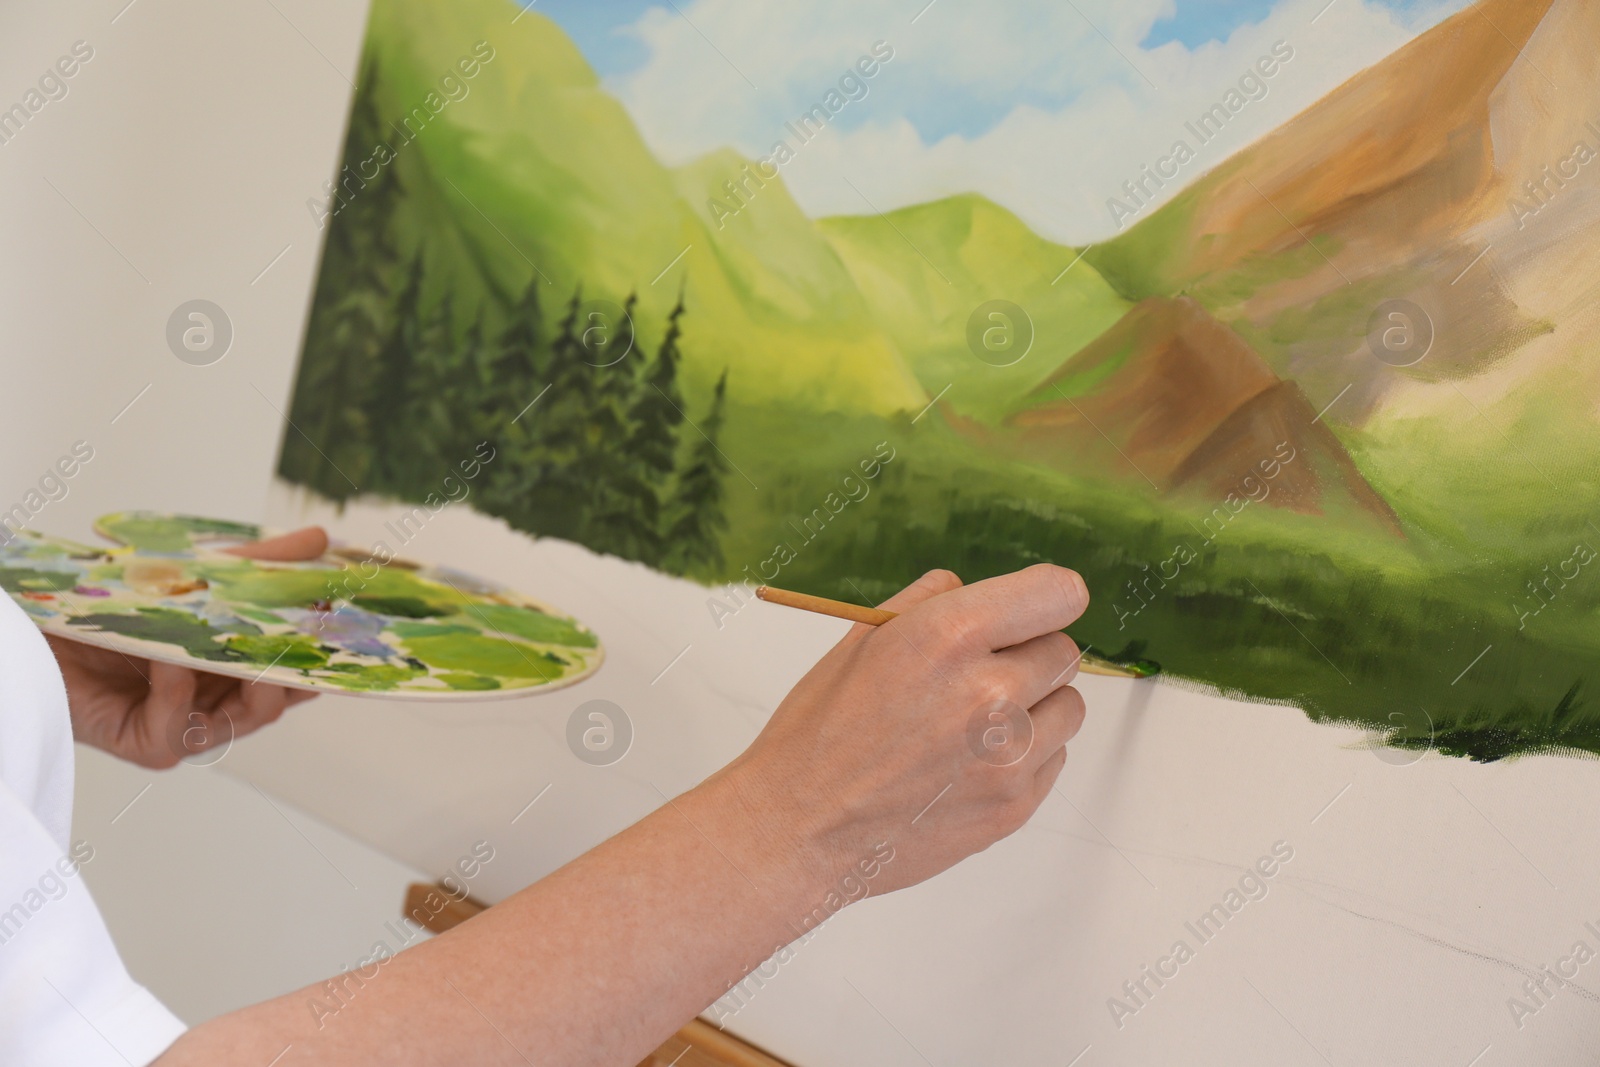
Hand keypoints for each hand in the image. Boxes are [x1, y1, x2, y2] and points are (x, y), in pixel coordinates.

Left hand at [49, 527, 329, 768]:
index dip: (320, 660)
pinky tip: (173, 658)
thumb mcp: (201, 577)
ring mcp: (184, 728)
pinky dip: (178, 692)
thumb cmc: (120, 609)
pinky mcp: (147, 743)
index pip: (291, 676)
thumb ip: (260, 564)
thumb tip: (320, 537)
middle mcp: (215, 704)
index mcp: (233, 672)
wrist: (43, 629)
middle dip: (293, 675)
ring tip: (249, 651)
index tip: (344, 631)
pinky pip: (176, 725)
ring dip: (246, 685)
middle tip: (307, 643)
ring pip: (240, 722)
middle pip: (274, 702)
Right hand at [724, 564, 1088, 895]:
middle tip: (978, 676)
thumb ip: (927, 601)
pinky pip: (1054, 759)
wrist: (798, 828)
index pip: (1060, 594)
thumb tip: (967, 587)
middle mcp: (990, 693)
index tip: (1032, 611)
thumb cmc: (818, 733)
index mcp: (949, 636)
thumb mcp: (860, 640)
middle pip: (1064, 652)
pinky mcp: (1013, 806)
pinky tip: (971, 761)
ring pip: (1070, 707)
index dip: (1044, 600)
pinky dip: (1026, 755)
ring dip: (1036, 706)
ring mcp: (1007, 756)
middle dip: (1027, 656)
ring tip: (978, 722)